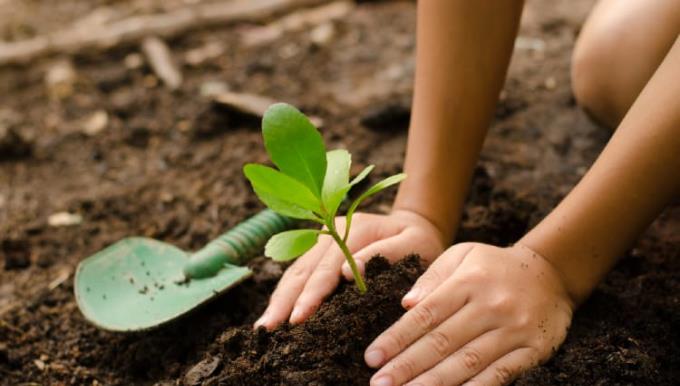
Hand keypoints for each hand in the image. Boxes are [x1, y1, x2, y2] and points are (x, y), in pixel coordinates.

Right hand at [254, 209, 446, 329]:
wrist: (416, 224)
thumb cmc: (420, 240)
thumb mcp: (414, 243)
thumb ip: (385, 253)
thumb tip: (349, 273)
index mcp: (354, 229)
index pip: (327, 267)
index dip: (312, 294)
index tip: (299, 317)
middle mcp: (331, 231)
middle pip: (303, 269)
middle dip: (285, 301)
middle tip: (269, 329)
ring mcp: (322, 239)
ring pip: (294, 271)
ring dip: (279, 299)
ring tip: (264, 326)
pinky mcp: (319, 250)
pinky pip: (298, 272)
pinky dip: (285, 293)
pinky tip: (275, 313)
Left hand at [365, 242, 574, 385]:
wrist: (552, 273)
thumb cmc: (494, 266)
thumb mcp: (463, 254)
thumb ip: (433, 276)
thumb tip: (405, 303)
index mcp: (468, 282)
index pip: (426, 315)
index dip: (396, 338)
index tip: (372, 357)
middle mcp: (490, 306)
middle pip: (442, 342)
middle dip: (407, 366)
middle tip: (379, 384)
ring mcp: (513, 330)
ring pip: (467, 363)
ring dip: (433, 383)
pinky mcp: (533, 350)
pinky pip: (500, 375)